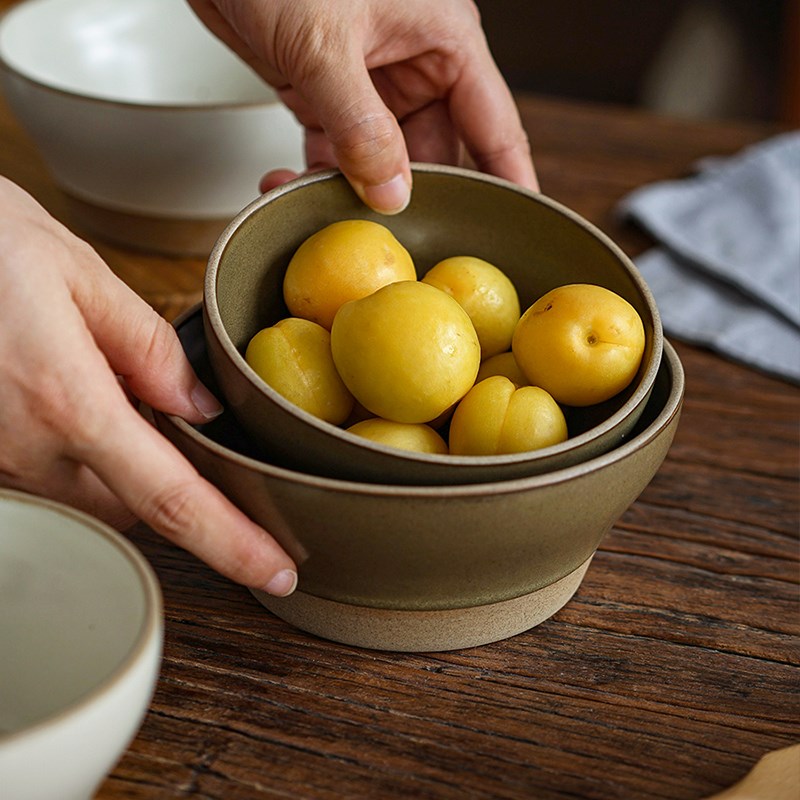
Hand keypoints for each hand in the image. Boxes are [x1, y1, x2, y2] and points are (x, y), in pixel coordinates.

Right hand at [0, 177, 296, 595]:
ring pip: (82, 496)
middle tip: (158, 410)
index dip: (233, 544)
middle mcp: (23, 449)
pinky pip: (38, 475)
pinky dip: (67, 451)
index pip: (172, 499)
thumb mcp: (76, 273)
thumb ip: (148, 348)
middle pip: (129, 507)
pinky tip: (54, 391)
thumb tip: (202, 408)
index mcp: (68, 403)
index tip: (277, 572)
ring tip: (89, 380)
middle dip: (161, 477)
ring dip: (108, 462)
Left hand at [187, 0, 537, 211]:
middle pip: (434, 155)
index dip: (507, 180)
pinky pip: (334, 154)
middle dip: (410, 198)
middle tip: (395, 238)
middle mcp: (414, 66)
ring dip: (352, 193)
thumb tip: (392, 193)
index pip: (493, 126)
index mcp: (444, 41)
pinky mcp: (326, 96)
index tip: (512, 229)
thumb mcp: (325, 43)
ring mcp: (370, 85)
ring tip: (322, 209)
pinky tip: (291, 187)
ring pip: (381, 163)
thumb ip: (360, 126)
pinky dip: (314, 177)